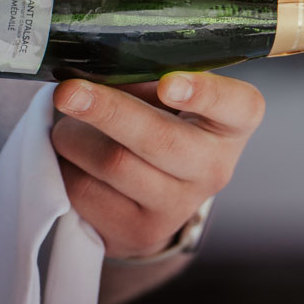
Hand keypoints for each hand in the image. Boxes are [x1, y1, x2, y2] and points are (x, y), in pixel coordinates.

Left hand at [51, 71, 264, 258]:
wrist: (149, 199)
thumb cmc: (157, 126)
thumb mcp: (163, 96)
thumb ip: (145, 76)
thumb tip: (94, 71)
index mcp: (231, 124)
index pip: (238, 106)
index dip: (205, 93)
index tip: (169, 84)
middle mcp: (215, 167)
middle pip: (159, 139)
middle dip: (109, 111)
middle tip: (69, 92)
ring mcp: (180, 205)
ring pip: (112, 163)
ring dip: (74, 138)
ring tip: (69, 130)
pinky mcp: (141, 231)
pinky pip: (86, 191)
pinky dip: (65, 166)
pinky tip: (72, 161)